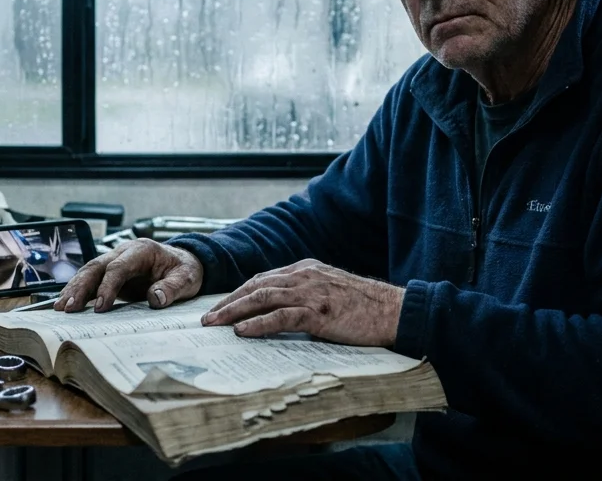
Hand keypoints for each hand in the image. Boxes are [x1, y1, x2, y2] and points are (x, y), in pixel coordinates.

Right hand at [53, 239, 203, 312]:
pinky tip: (66, 304)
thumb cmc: (185, 270)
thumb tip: (156, 298)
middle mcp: (123, 253)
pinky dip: (78, 291)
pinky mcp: (110, 275)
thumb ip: (173, 288)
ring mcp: (115, 262)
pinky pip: (91, 281)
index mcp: (141, 250)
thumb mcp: (187, 279)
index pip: (118, 267)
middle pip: (96, 266)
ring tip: (60, 308)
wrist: (183, 264)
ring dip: (73, 289)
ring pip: (89, 272)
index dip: (108, 286)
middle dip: (80, 286)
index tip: (101, 306)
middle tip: (68, 307)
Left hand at [201, 259, 403, 346]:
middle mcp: (304, 276)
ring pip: (261, 298)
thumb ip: (308, 295)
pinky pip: (280, 317)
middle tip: (207, 318)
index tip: (222, 305)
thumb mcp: (332, 291)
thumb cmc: (366, 306)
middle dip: (228, 302)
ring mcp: (311, 293)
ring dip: (233, 312)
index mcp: (307, 269)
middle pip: (256, 286)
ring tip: (215, 325)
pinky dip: (257, 324)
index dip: (240, 293)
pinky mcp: (318, 313)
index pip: (264, 279)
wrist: (394, 310)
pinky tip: (242, 332)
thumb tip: (283, 313)